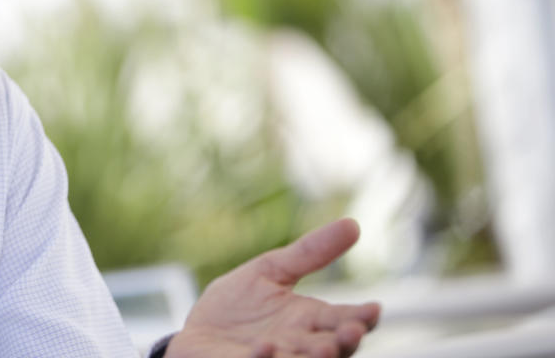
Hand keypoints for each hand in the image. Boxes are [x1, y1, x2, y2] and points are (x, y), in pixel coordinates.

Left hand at [165, 218, 380, 357]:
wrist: (196, 334)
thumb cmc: (237, 305)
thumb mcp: (271, 271)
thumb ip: (309, 252)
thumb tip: (353, 223)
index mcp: (310, 321)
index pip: (345, 320)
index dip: (362, 317)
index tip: (374, 309)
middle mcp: (300, 346)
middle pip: (334, 349)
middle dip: (344, 342)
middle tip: (352, 332)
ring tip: (323, 348)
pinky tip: (266, 347)